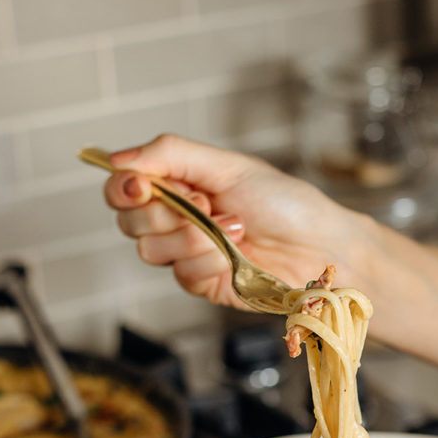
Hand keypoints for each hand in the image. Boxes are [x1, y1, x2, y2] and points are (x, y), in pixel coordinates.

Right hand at [103, 134, 372, 309]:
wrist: (320, 245)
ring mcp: (188, 254)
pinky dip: (208, 261)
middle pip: (129, 222)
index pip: (122, 188)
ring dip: (192, 238)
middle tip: (208, 204)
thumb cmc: (284, 202)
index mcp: (179, 185)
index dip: (123, 188)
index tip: (140, 186)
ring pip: (151, 251)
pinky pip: (181, 275)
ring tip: (234, 228)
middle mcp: (177, 220)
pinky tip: (236, 253)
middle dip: (167, 212)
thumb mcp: (227, 165)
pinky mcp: (204, 283)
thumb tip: (117, 158)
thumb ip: (170, 154)